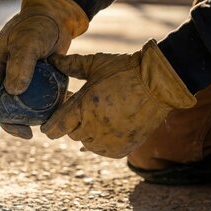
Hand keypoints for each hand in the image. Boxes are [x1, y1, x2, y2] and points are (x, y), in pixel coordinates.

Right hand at [0, 0, 87, 138]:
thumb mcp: (28, 42)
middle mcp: (3, 76)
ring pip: (18, 107)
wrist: (55, 17)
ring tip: (41, 126)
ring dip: (27, 119)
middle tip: (27, 134)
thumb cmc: (37, 26)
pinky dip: (41, 109)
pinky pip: (34, 101)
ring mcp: (18, 80)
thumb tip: (14, 91)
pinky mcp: (34, 82)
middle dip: (11, 124)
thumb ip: (21, 64)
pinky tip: (52, 115)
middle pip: (0, 107)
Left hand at [41, 40, 196, 157]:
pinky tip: (105, 128)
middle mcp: (93, 127)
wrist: (160, 83)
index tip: (49, 123)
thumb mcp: (95, 64)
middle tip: (80, 110)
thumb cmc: (125, 70)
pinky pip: (102, 150)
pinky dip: (101, 141)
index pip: (55, 128)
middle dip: (72, 123)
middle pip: (71, 133)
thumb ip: (71, 65)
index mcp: (82, 107)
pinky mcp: (121, 148)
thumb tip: (51, 60)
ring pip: (85, 142)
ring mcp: (108, 140)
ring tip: (96, 116)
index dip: (50, 126)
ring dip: (87, 132)